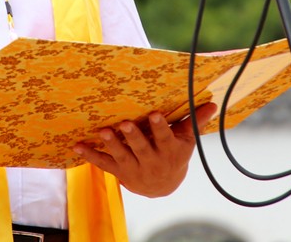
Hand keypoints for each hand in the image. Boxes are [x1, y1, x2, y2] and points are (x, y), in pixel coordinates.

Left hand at [72, 102, 216, 197]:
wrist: (163, 186)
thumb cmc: (174, 154)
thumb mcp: (186, 140)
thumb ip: (195, 121)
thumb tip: (213, 103)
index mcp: (169, 151)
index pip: (165, 138)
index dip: (159, 127)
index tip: (153, 114)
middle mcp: (152, 161)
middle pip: (142, 148)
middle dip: (133, 136)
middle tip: (125, 123)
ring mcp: (134, 168)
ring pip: (122, 156)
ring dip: (112, 144)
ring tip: (103, 131)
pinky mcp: (119, 172)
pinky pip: (103, 164)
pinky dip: (90, 155)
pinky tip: (77, 146)